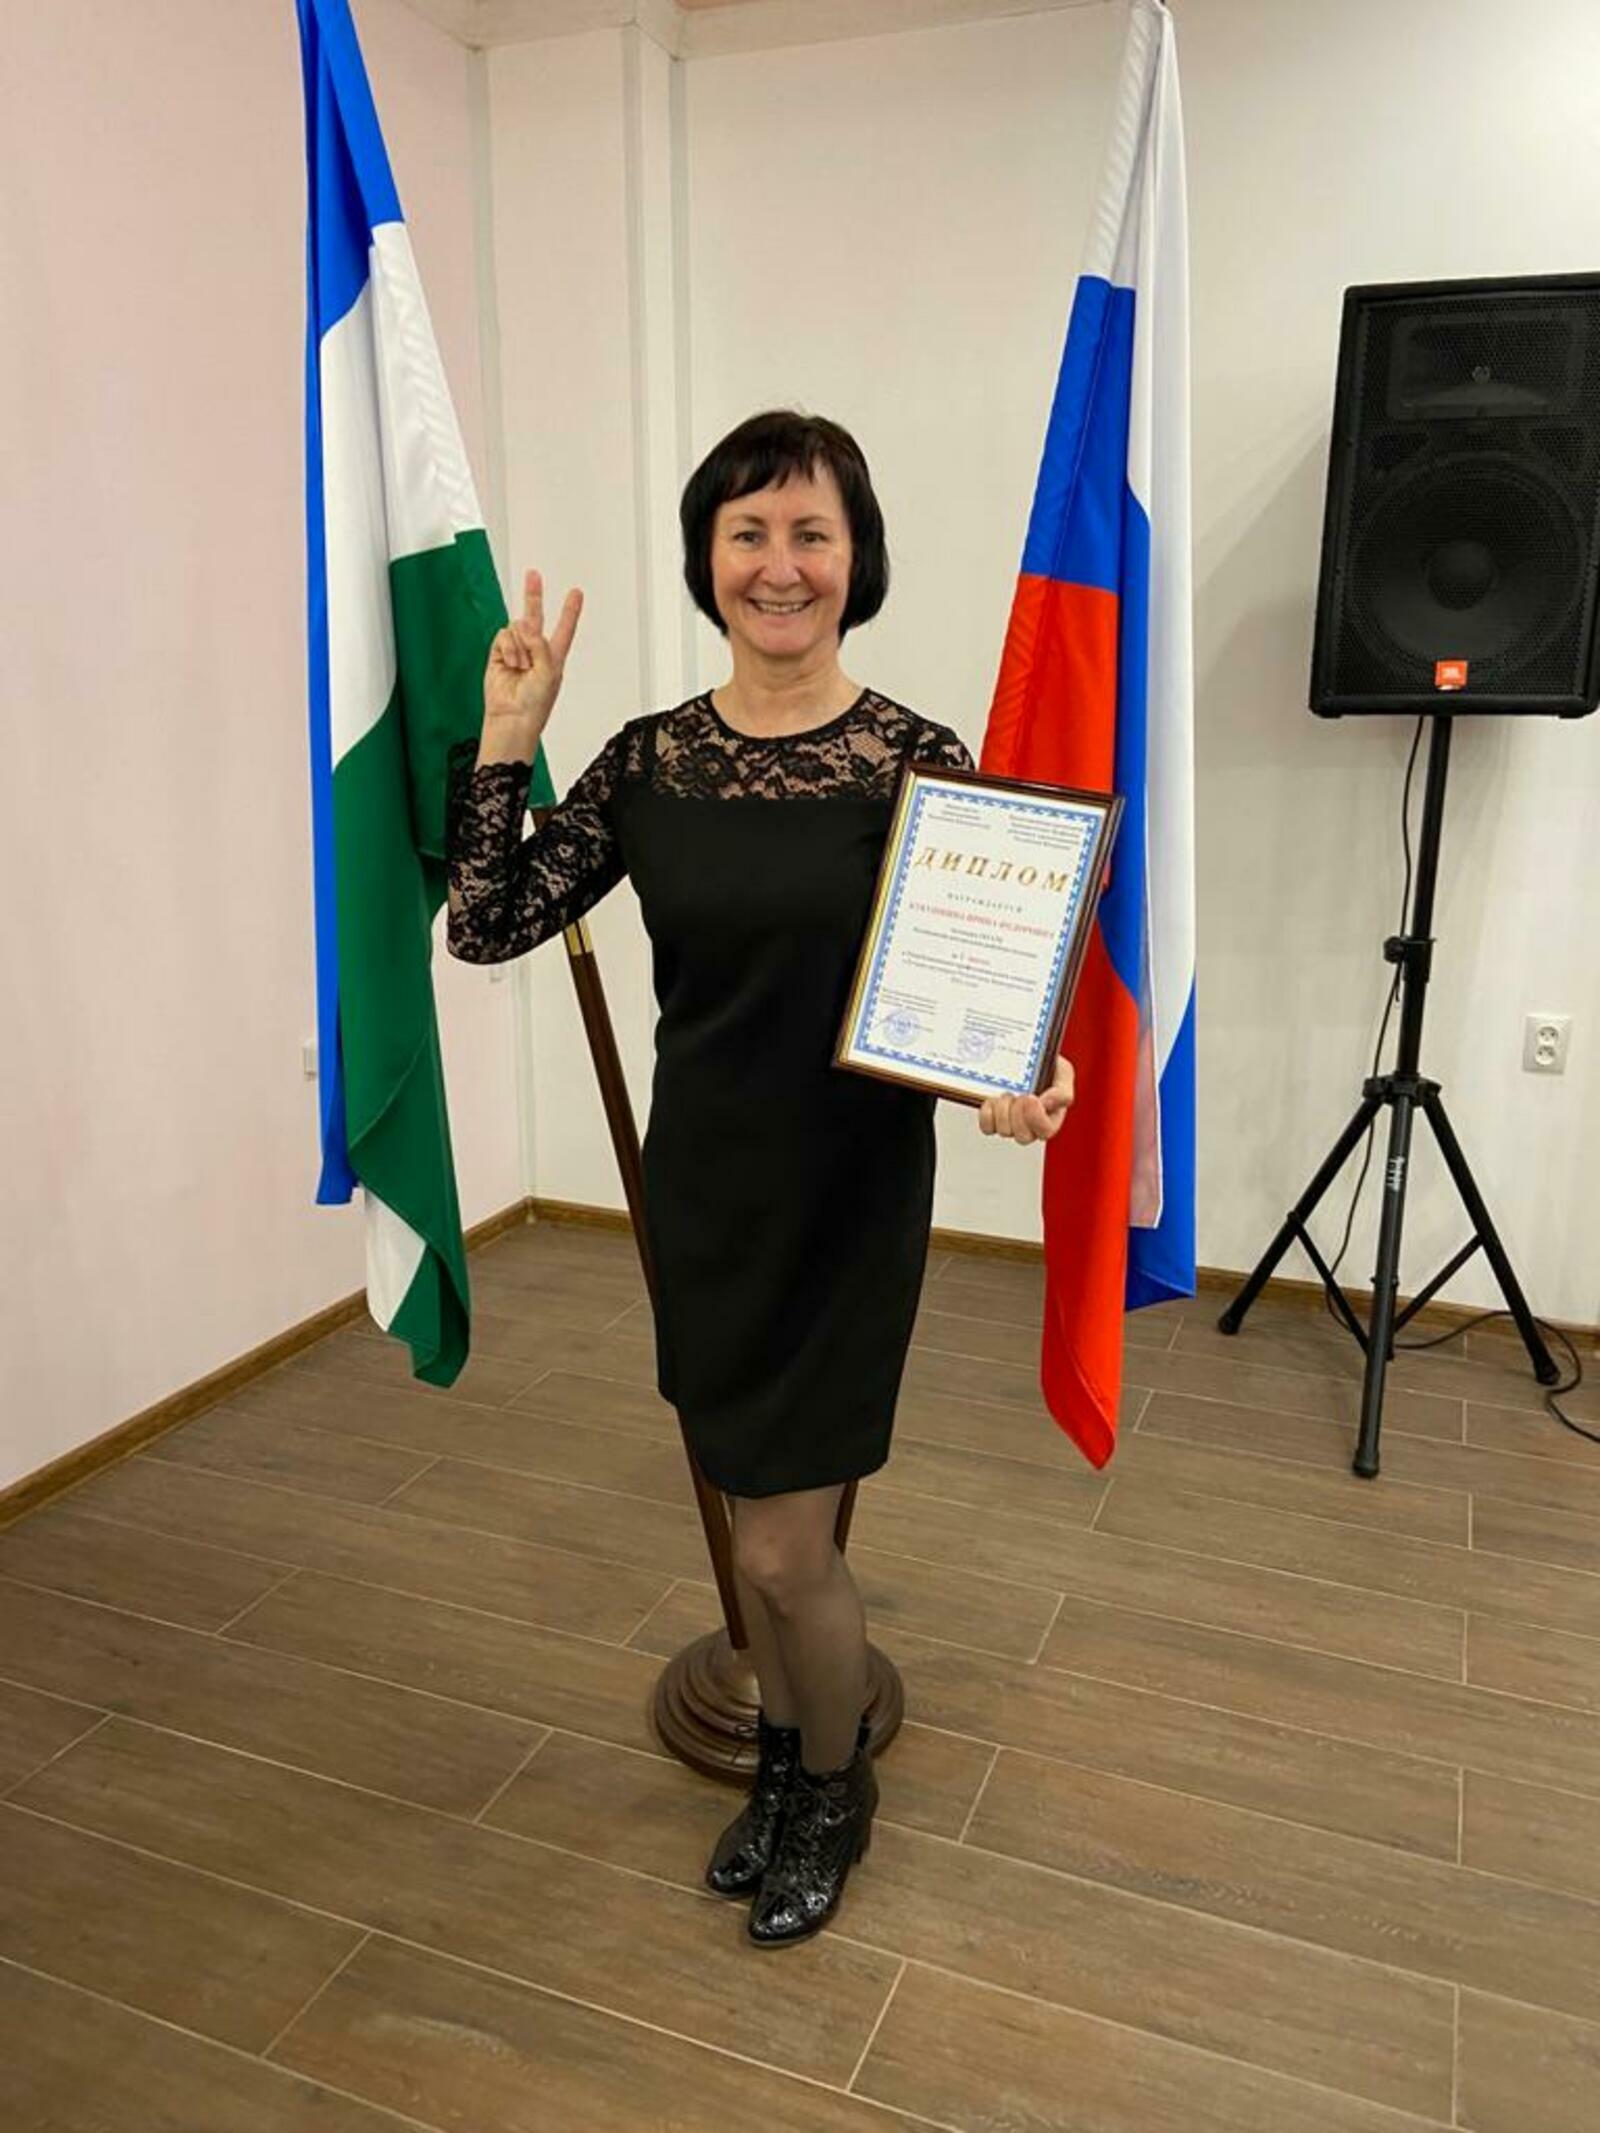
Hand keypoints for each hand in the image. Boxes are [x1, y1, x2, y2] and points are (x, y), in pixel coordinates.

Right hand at [482, 568, 582, 738]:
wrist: (512, 717)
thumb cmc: (535, 703)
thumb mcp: (549, 672)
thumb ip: (540, 644)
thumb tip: (525, 625)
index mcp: (554, 656)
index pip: (564, 628)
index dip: (570, 611)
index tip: (576, 593)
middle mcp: (535, 650)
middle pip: (535, 616)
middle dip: (533, 595)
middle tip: (533, 575)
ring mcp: (516, 651)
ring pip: (518, 627)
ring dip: (521, 646)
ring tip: (522, 667)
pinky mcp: (499, 653)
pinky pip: (504, 635)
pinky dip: (509, 647)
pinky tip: (512, 663)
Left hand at [977, 1055, 1075, 1145]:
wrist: (1026, 1057)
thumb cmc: (1047, 1067)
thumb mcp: (1063, 1072)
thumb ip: (1062, 1090)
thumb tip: (1047, 1103)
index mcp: (1051, 1118)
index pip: (1046, 1131)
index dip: (1036, 1118)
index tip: (1031, 1097)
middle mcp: (1031, 1125)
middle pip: (1023, 1137)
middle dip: (1018, 1114)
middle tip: (1018, 1095)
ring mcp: (1011, 1124)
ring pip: (1004, 1131)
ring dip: (1004, 1110)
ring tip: (1007, 1093)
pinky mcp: (993, 1120)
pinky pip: (987, 1127)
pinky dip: (987, 1113)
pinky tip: (992, 1100)